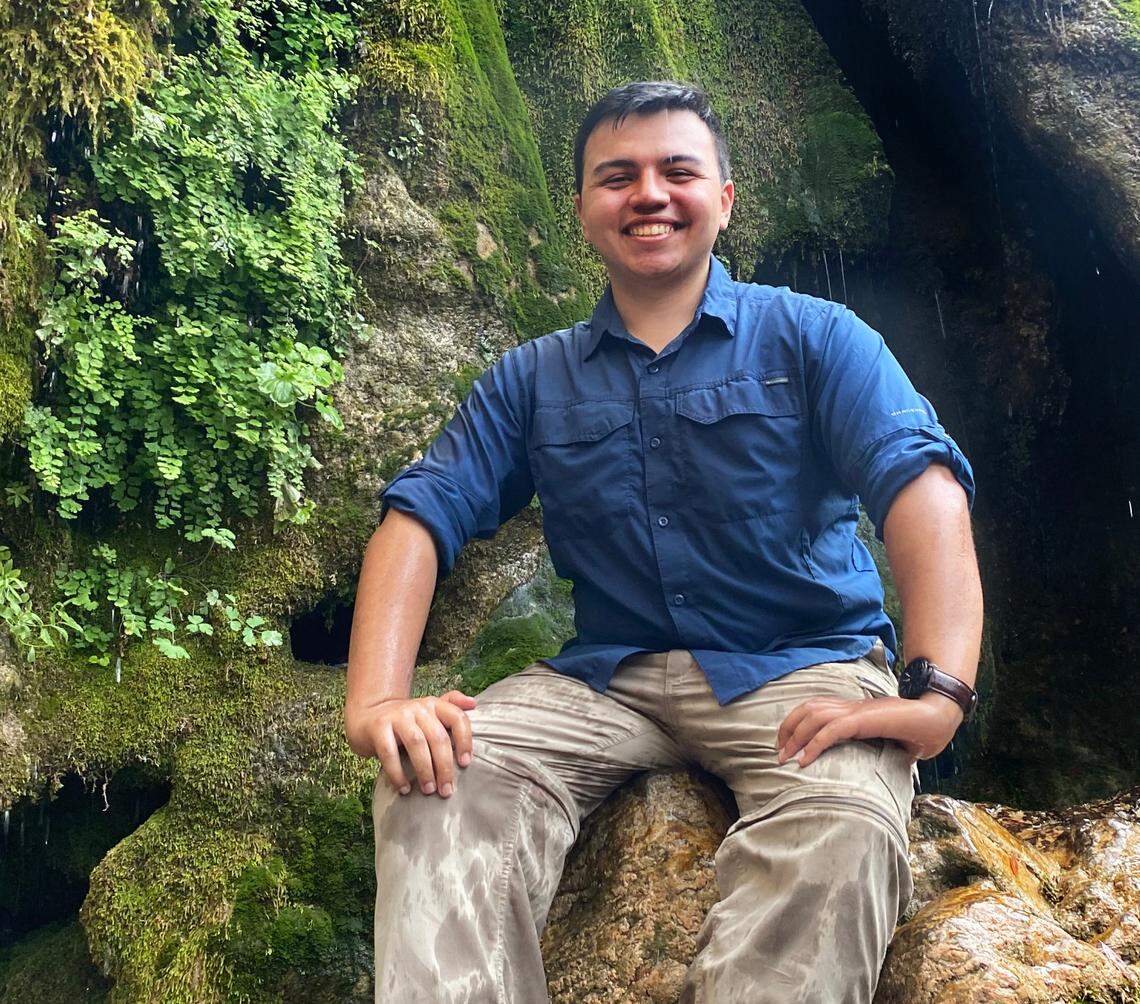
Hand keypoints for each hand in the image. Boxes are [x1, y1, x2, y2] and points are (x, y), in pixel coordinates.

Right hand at [344, 690, 477, 797]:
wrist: (367, 714)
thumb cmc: (405, 720)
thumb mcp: (428, 711)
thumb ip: (451, 705)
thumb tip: (473, 703)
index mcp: (434, 704)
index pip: (457, 718)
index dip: (465, 741)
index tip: (465, 764)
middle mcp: (417, 708)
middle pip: (438, 737)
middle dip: (444, 766)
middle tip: (447, 790)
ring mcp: (397, 716)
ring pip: (417, 743)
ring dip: (425, 770)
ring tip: (429, 791)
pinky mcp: (378, 727)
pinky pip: (389, 753)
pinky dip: (398, 773)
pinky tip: (404, 789)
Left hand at [776, 693, 962, 767]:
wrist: (936, 717)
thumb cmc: (914, 730)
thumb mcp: (886, 742)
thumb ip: (873, 751)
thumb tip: (869, 776)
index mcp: (852, 709)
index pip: (813, 707)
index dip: (795, 723)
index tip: (786, 745)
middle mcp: (850, 706)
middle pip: (807, 709)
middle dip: (787, 729)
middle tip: (778, 754)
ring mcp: (856, 711)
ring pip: (814, 716)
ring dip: (795, 737)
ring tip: (786, 758)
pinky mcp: (864, 720)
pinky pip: (832, 730)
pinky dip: (814, 744)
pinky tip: (805, 760)